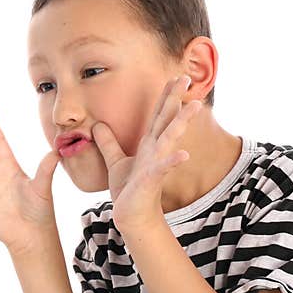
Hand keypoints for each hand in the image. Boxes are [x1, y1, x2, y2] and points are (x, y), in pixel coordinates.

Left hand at [91, 75, 202, 236]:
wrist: (131, 216)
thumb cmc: (127, 190)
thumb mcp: (114, 161)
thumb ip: (108, 142)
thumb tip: (97, 124)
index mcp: (148, 145)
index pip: (158, 115)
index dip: (165, 96)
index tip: (175, 77)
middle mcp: (155, 151)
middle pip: (167, 119)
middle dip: (177, 99)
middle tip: (188, 76)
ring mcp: (156, 164)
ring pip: (170, 138)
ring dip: (182, 122)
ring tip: (195, 105)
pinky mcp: (151, 180)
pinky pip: (163, 169)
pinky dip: (173, 161)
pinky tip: (184, 154)